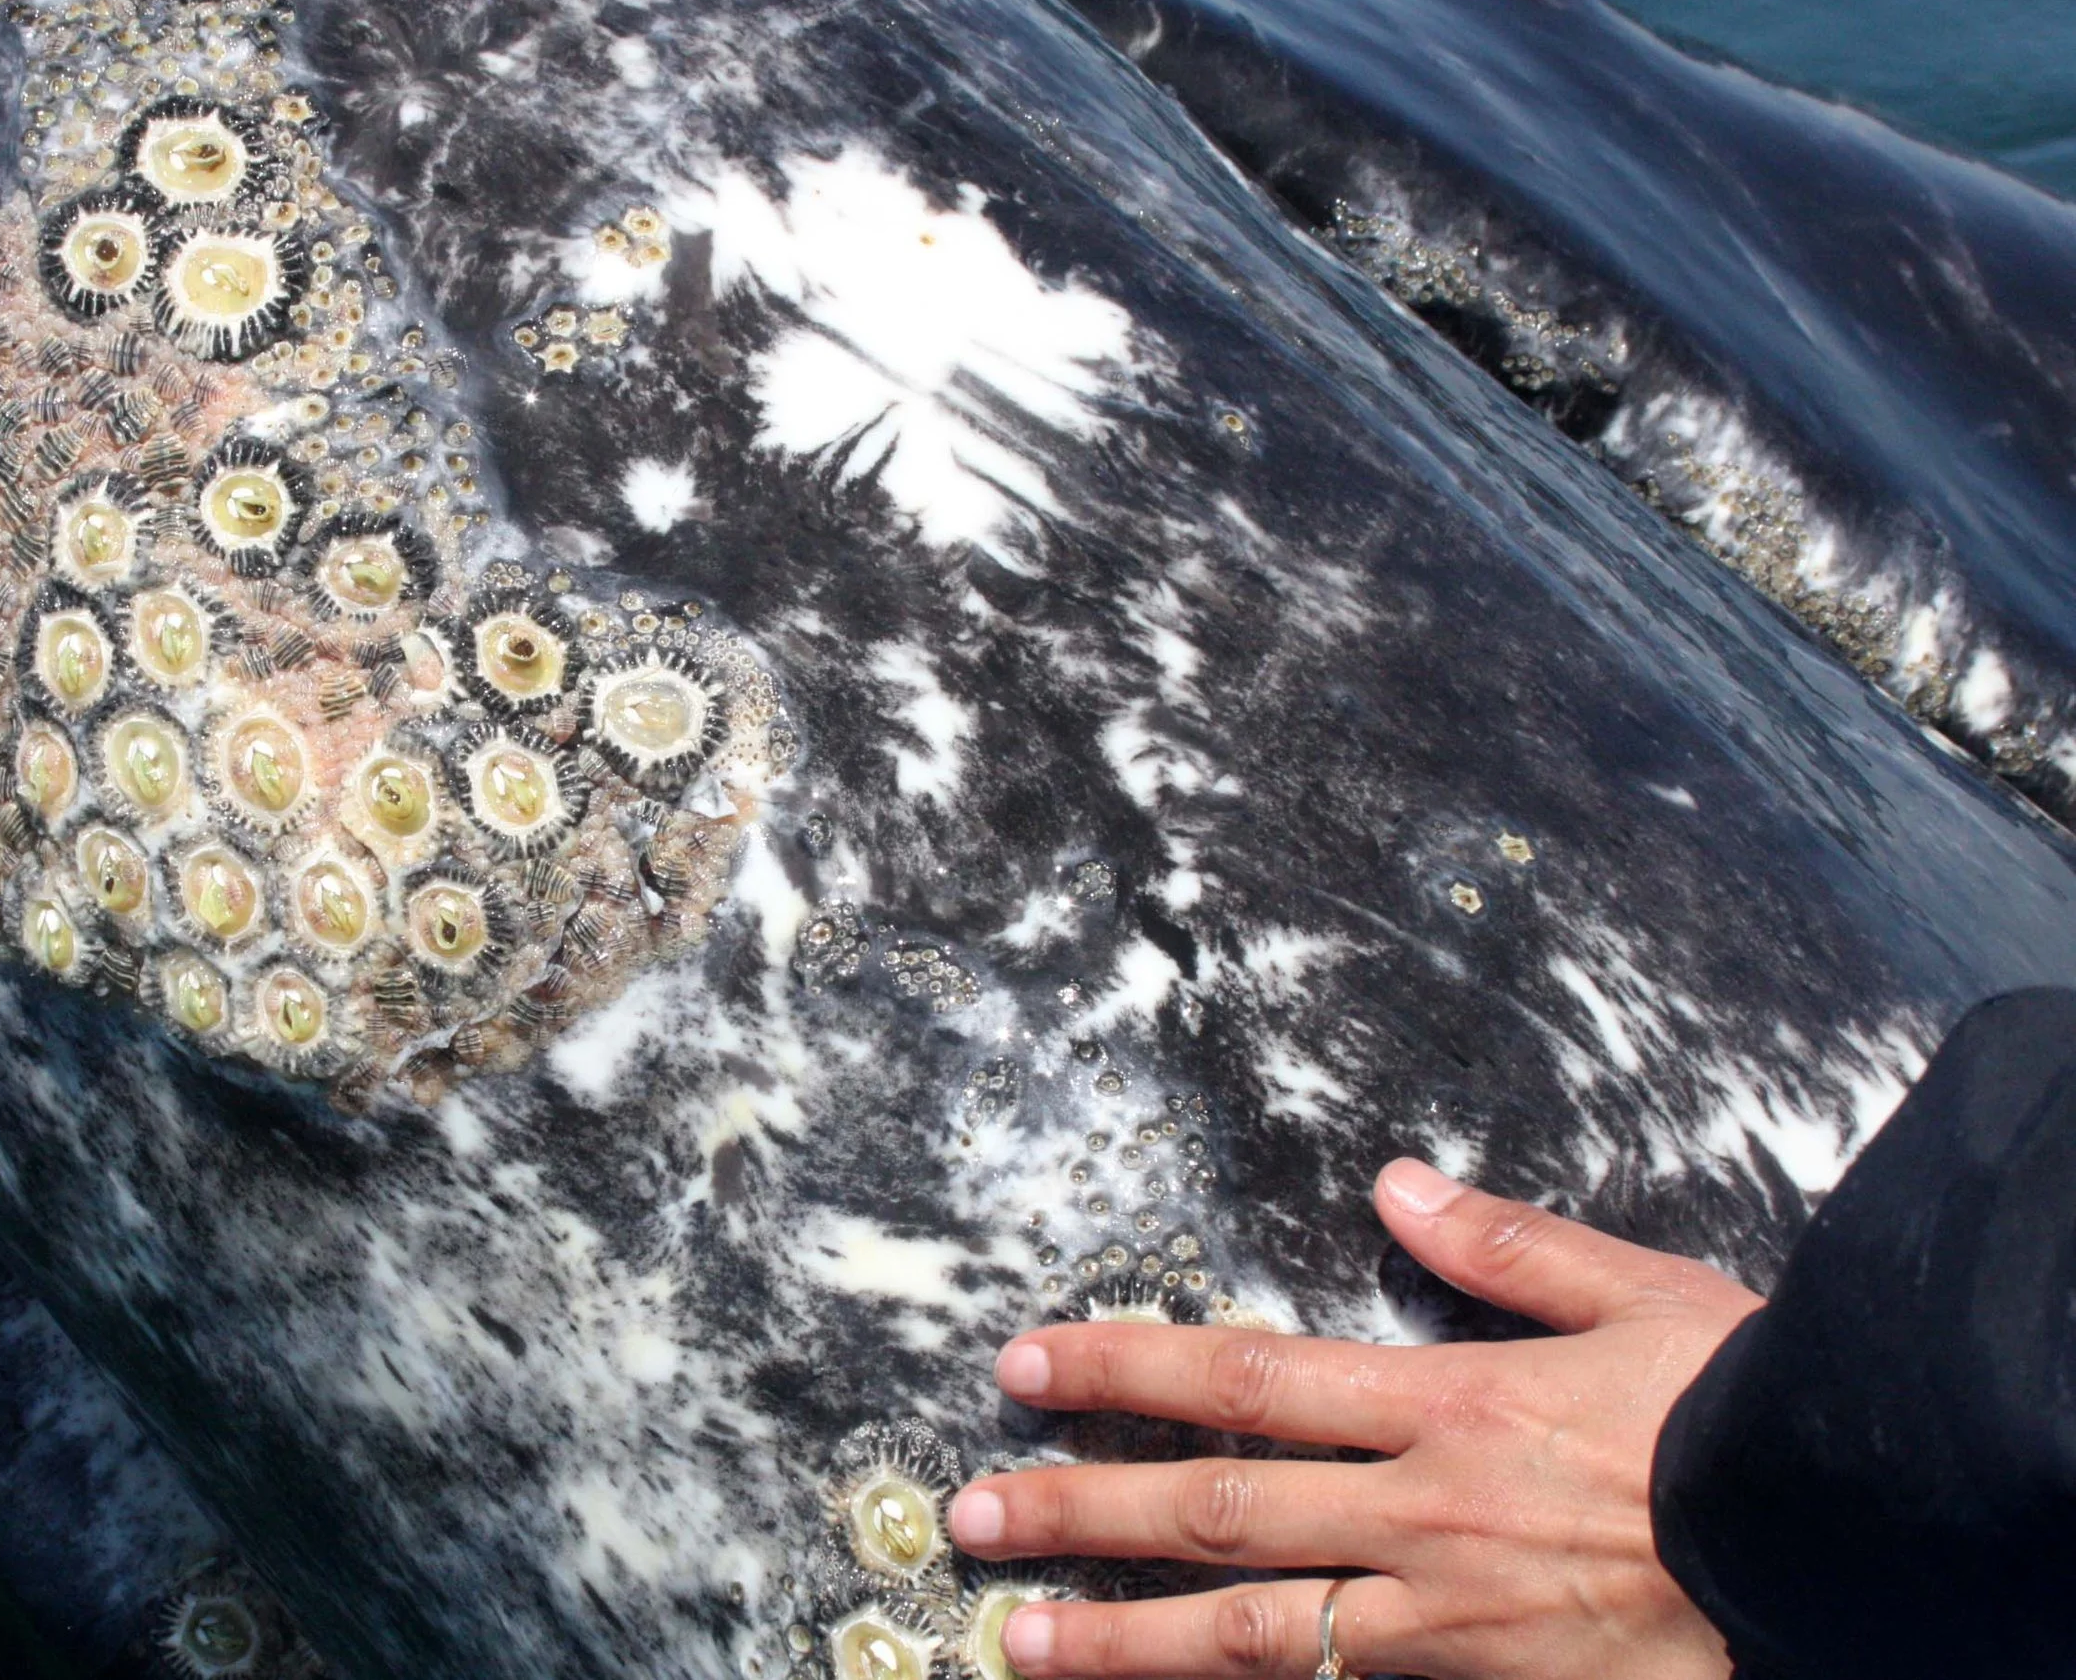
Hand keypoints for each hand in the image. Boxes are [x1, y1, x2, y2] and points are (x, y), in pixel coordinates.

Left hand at [947, 1160, 1761, 1679]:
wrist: (1843, 1538)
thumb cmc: (1745, 1414)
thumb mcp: (1639, 1293)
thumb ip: (1504, 1243)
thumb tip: (1396, 1182)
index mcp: (1446, 1402)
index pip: (1244, 1378)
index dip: (1121, 1368)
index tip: (1028, 1364)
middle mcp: (1422, 1514)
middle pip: (1214, 1511)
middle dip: (1079, 1510)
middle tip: (971, 1516)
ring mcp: (1446, 1620)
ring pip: (1253, 1635)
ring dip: (1124, 1637)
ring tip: (1020, 1639)